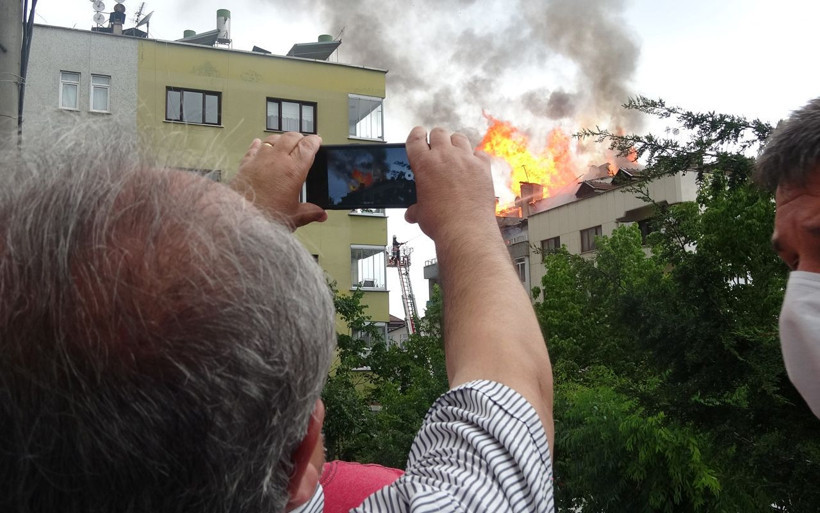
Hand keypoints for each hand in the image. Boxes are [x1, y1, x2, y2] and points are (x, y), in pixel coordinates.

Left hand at [231, 132, 326, 229]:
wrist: (240, 217)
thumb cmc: (266, 216)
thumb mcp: (294, 216)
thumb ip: (310, 212)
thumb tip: (320, 214)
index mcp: (293, 171)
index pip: (307, 147)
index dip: (314, 141)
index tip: (317, 141)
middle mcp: (277, 160)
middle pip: (291, 138)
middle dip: (300, 137)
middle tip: (304, 141)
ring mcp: (260, 160)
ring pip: (273, 139)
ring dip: (281, 138)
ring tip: (285, 141)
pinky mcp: (246, 164)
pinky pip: (254, 148)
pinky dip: (259, 144)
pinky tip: (259, 143)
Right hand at [404, 127, 495, 243]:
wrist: (466, 230)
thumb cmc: (442, 222)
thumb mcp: (421, 214)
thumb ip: (416, 209)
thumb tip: (412, 214)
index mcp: (424, 164)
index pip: (415, 138)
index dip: (416, 134)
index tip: (418, 135)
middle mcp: (445, 156)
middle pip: (439, 132)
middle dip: (436, 138)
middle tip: (437, 148)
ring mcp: (466, 160)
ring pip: (459, 138)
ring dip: (455, 143)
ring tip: (454, 154)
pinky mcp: (483, 167)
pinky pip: (479, 153)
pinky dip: (475, 157)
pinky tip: (472, 166)